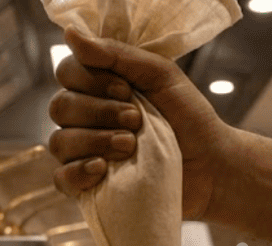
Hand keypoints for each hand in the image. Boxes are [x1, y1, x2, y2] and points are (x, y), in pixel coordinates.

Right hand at [47, 28, 233, 220]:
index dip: (91, 80)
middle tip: (135, 121)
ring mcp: (84, 153)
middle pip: (60, 107)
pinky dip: (78, 172)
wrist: (212, 166)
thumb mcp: (161, 76)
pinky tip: (102, 169)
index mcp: (99, 88)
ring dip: (95, 141)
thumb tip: (71, 34)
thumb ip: (118, 55)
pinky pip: (61, 179)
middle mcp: (85, 118)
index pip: (67, 72)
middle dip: (99, 112)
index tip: (127, 90)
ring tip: (130, 147)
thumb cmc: (189, 118)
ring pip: (59, 142)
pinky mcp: (89, 186)